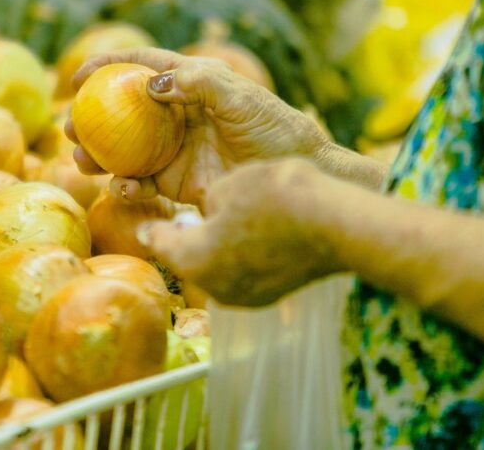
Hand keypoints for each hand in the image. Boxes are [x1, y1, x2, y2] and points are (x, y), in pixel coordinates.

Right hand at [66, 48, 329, 206]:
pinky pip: (142, 184)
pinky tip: (124, 189)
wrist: (298, 175)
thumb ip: (199, 82)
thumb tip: (150, 84)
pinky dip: (127, 187)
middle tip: (70, 127)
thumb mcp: (241, 98)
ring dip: (99, 155)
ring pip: (124, 150)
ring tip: (82, 160)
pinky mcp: (177, 183)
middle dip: (92, 118)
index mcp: (191, 84)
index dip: (108, 66)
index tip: (77, 76)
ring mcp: (174, 149)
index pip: (142, 66)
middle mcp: (177, 114)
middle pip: (122, 112)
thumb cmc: (275, 129)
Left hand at [141, 158, 347, 306]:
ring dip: (217, 247)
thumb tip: (210, 213)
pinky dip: (243, 256)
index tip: (148, 220)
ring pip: (218, 268)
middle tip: (184, 218)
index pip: (159, 242)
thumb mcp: (226, 186)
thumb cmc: (274, 198)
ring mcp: (244, 295)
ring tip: (225, 222)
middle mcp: (212, 286)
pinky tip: (255, 234)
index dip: (153, 225)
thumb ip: (206, 203)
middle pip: (188, 258)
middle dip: (186, 237)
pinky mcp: (271, 296)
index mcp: (191, 258)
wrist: (335, 225)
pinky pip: (244, 273)